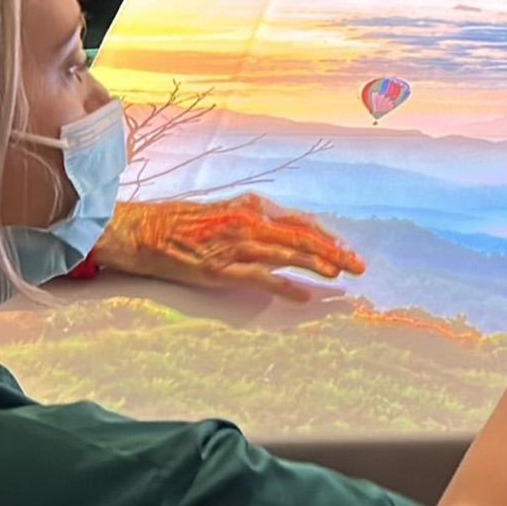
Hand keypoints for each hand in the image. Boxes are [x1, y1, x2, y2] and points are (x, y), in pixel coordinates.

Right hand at [97, 193, 366, 301]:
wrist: (147, 231)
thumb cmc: (188, 225)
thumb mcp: (230, 216)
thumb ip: (260, 224)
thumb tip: (290, 238)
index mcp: (254, 209)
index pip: (301, 223)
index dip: (328, 237)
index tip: (347, 249)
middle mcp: (250, 223)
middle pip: (302, 237)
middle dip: (334, 251)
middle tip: (359, 266)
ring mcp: (237, 245)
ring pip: (287, 254)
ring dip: (317, 265)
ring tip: (339, 276)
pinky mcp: (221, 268)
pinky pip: (259, 277)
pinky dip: (284, 286)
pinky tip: (303, 296)